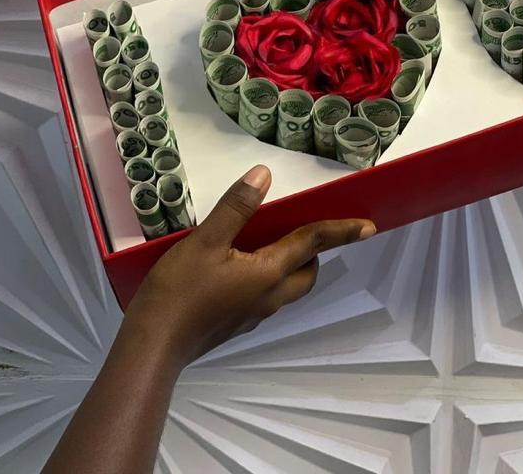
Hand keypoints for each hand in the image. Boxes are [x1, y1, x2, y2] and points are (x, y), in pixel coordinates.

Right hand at [125, 165, 374, 366]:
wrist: (153, 346)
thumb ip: (236, 207)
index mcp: (268, 273)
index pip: (312, 244)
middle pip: (306, 274)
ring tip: (274, 242)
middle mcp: (268, 297)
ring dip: (292, 266)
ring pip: (286, 288)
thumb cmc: (180, 291)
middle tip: (312, 229)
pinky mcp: (235, 323)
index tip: (369, 226)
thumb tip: (264, 175)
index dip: (341, 231)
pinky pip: (265, 296)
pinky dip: (268, 277)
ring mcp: (252, 314)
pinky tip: (241, 266)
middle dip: (316, 252)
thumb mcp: (205, 241)